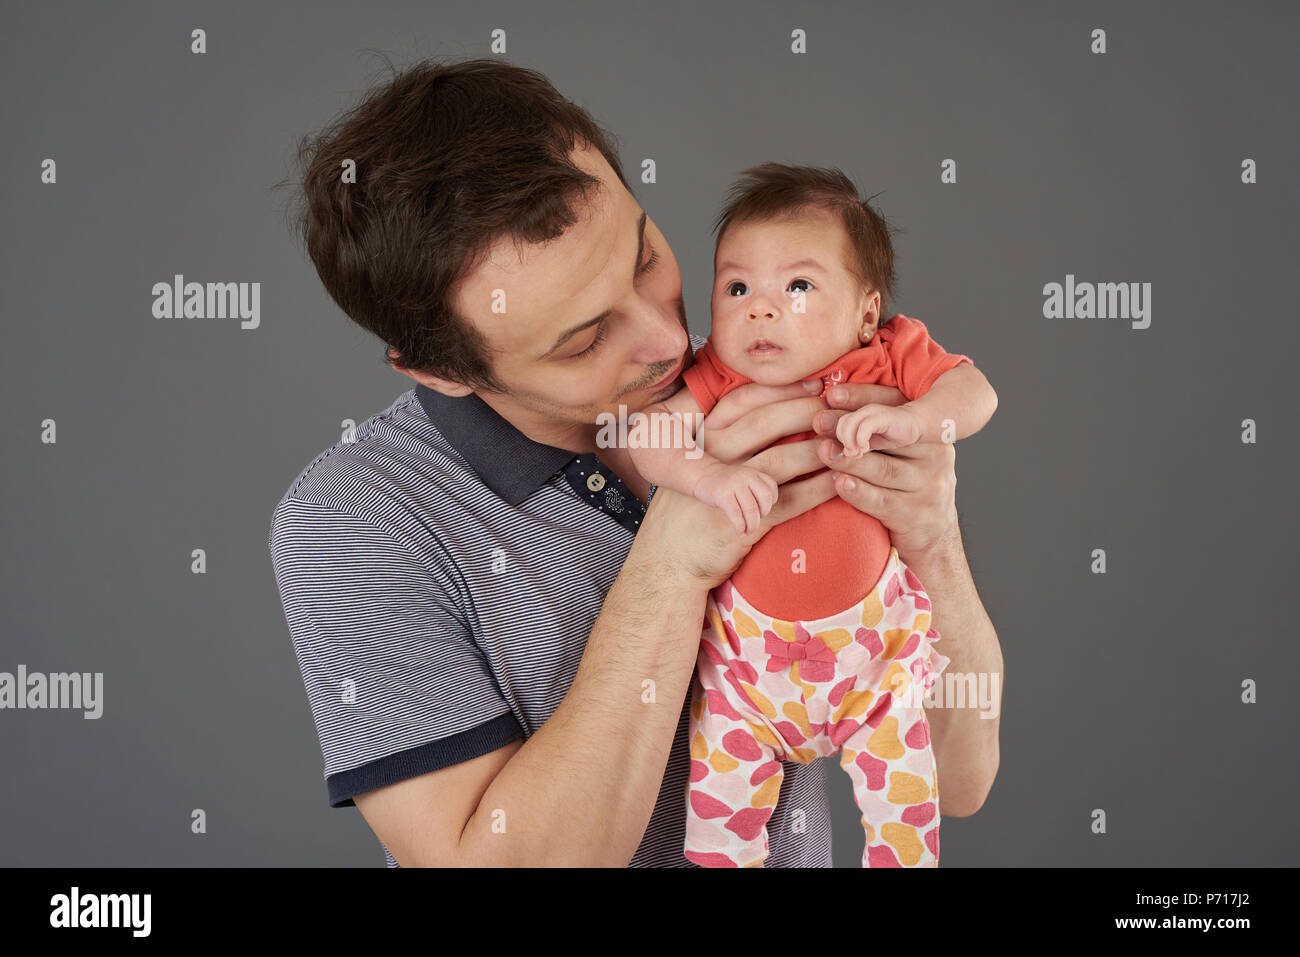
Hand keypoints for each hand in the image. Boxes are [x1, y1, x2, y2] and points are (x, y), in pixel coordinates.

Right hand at [634, 377, 836, 589]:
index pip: (745, 400)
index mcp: (702, 436)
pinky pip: (789, 499)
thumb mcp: (695, 465)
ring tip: (847, 446)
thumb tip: (769, 413)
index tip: (817, 383)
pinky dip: (818, 490)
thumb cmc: (689, 510)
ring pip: (782, 459)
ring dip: (820, 451)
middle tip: (841, 412)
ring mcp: (725, 487)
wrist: (670, 560)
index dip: (784, 389)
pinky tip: (838, 484)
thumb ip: (724, 440)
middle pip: (767, 423)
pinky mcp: (742, 519)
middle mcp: (711, 455)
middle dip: (809, 412)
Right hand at [692, 463, 777, 534]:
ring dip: (752, 525)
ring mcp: (734, 485)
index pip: (771, 487)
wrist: (702, 474)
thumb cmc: (725, 482)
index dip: (771, 502)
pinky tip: (739, 531)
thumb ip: (755, 489)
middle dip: (763, 515)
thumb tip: (764, 514)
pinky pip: (736, 515)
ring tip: (748, 531)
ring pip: (751, 509)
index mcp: (753, 473)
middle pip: (764, 499)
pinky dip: (740, 526)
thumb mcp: (743, 478)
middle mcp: (746, 477)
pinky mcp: (723, 495)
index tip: (763, 511)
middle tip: (755, 523)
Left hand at [812, 382, 957, 558]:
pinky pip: (882, 501)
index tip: (831, 394)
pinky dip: (858, 492)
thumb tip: (828, 406)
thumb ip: (877, 430)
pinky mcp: (916, 515)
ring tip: (823, 451)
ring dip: (850, 460)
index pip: (897, 405)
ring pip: (884, 469)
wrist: (933, 537)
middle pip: (890, 436)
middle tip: (819, 421)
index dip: (864, 396)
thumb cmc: (905, 485)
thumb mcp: (900, 452)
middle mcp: (936, 454)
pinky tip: (839, 483)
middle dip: (850, 427)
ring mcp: (929, 486)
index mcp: (930, 431)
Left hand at [835, 402, 922, 455]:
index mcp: (858, 416)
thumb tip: (845, 455)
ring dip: (849, 441)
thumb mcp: (871, 443)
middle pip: (842, 423)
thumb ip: (856, 447)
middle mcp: (863, 411)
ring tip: (858, 452)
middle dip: (843, 440)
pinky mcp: (884, 417)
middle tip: (851, 453)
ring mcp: (873, 412)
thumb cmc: (893, 435)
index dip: (840, 439)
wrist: (917, 424)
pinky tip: (865, 448)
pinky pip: (865, 425)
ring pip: (849, 422)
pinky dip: (860, 438)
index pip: (840, 425)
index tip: (848, 453)